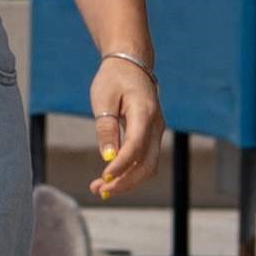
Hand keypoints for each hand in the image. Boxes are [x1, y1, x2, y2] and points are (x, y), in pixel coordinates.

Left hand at [87, 55, 165, 198]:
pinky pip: (145, 159)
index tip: (103, 178)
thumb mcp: (103, 99)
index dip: (121, 166)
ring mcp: (157, 132)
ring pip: (148, 165)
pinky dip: (129, 172)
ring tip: (100, 189)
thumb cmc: (114, 80)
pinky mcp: (152, 136)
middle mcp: (156, 125)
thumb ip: (106, 127)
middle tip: (99, 191)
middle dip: (124, 181)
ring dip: (127, 181)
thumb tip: (108, 157)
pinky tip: (109, 178)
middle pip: (147, 163)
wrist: (131, 64)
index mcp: (144, 113)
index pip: (136, 147)